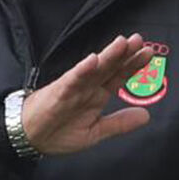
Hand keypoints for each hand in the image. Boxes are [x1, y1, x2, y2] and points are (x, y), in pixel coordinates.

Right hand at [21, 34, 153, 155]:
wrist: (31, 138)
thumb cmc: (60, 132)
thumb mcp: (96, 132)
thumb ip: (120, 123)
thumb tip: (146, 115)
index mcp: (97, 94)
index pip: (118, 76)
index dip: (133, 65)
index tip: (148, 54)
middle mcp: (88, 87)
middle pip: (110, 67)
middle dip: (124, 54)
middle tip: (140, 41)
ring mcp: (74, 87)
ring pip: (94, 69)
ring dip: (107, 56)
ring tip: (122, 43)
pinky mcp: (59, 91)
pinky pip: (72, 79)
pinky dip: (82, 70)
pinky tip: (92, 60)